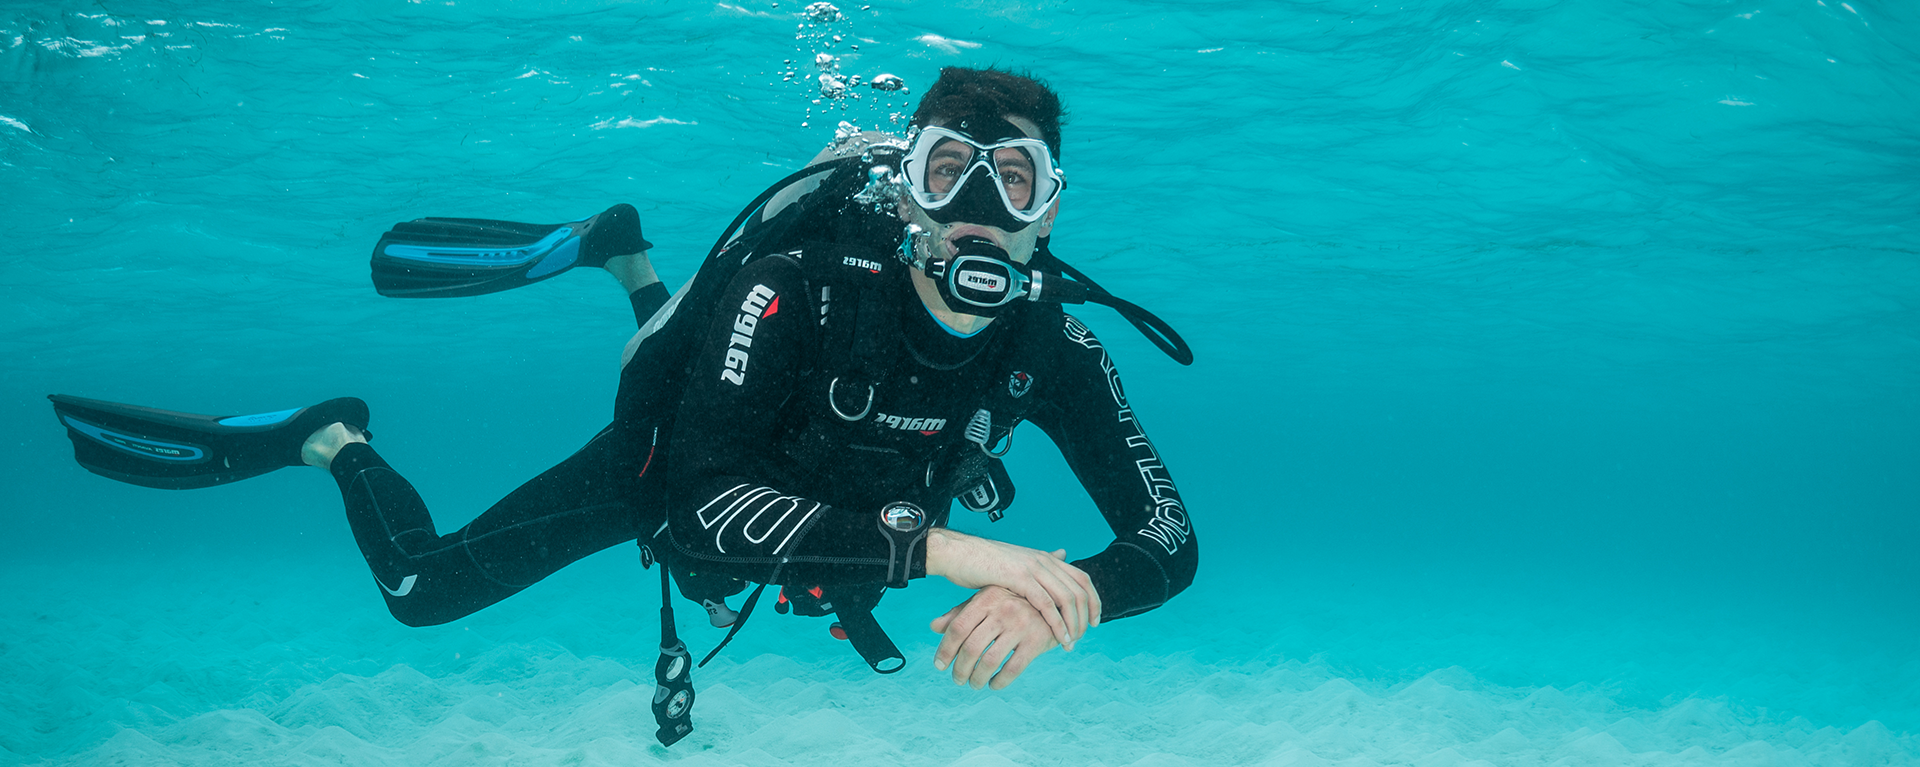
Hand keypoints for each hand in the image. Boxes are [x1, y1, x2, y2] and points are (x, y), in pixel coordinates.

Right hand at [924, 528, 1100, 650]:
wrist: (958, 554)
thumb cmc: (982, 563)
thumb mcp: (1014, 564)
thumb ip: (1035, 570)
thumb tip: (1054, 563)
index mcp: (1044, 557)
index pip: (1081, 578)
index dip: (1093, 599)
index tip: (1095, 620)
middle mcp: (1043, 560)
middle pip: (1080, 590)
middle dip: (1087, 615)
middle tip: (1086, 635)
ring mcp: (1033, 568)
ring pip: (1067, 598)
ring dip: (1074, 624)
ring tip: (1072, 643)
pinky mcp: (1020, 578)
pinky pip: (1047, 605)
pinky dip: (1058, 624)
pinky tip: (1060, 639)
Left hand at [930, 587, 1065, 689]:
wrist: (1057, 600)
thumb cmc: (1014, 601)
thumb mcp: (987, 600)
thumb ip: (960, 613)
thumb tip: (933, 627)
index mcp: (987, 597)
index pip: (957, 627)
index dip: (945, 650)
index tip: (939, 666)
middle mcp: (1003, 609)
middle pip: (971, 647)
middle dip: (960, 669)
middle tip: (957, 680)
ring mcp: (1021, 624)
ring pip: (989, 661)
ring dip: (977, 678)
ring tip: (973, 684)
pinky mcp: (1037, 640)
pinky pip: (1012, 669)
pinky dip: (999, 682)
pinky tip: (993, 684)